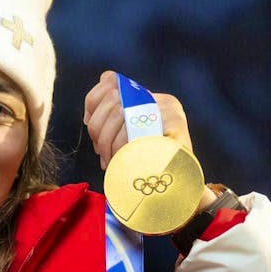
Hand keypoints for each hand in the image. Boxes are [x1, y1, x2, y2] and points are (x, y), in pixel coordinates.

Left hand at [83, 71, 216, 211]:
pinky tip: (120, 160)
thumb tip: (88, 117)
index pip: (110, 81)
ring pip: (121, 116)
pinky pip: (137, 135)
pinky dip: (123, 149)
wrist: (182, 190)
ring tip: (110, 161)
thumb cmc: (150, 166)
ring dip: (108, 143)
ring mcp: (171, 114)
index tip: (89, 125)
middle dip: (99, 130)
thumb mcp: (130, 138)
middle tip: (102, 154)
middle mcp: (163, 101)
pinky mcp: (177, 131)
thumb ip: (113, 121)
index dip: (93, 102)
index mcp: (150, 97)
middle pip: (113, 101)